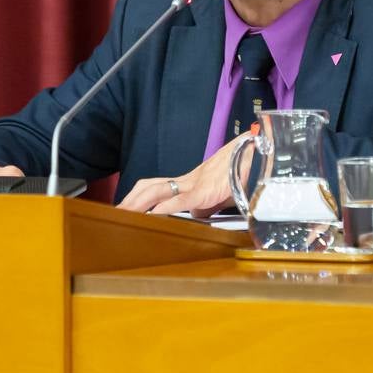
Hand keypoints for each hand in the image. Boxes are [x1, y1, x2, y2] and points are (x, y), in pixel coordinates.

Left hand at [117, 136, 244, 216]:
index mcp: (190, 182)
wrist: (258, 155)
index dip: (139, 197)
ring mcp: (194, 184)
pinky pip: (179, 200)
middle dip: (130, 200)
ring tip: (123, 215)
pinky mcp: (204, 191)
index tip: (126, 210)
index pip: (157, 187)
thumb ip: (207, 205)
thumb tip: (197, 215)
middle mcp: (187, 181)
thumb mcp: (222, 195)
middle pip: (149, 186)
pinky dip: (162, 208)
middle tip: (114, 214)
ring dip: (137, 203)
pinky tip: (151, 216)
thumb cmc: (243, 172)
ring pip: (157, 189)